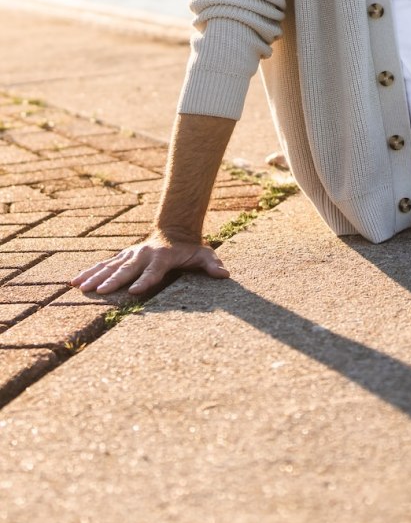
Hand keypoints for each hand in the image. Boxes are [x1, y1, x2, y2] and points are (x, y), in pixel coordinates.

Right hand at [69, 234, 229, 296]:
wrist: (175, 230)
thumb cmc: (190, 248)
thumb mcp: (204, 254)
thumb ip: (212, 264)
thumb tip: (224, 274)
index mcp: (162, 257)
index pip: (153, 271)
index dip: (145, 280)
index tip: (135, 291)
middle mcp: (143, 255)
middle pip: (127, 269)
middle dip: (113, 280)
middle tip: (99, 291)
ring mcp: (130, 255)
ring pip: (110, 266)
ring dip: (95, 277)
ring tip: (80, 288)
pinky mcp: (122, 257)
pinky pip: (102, 264)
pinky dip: (88, 272)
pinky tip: (73, 282)